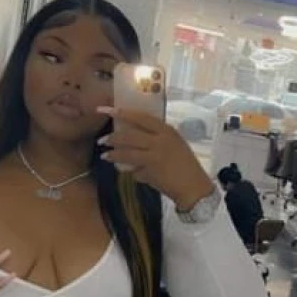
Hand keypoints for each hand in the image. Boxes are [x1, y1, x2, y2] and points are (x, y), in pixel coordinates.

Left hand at [97, 106, 214, 209]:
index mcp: (167, 131)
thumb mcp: (174, 143)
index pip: (141, 117)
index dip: (122, 113)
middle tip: (102, 140)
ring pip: (127, 153)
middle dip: (112, 138)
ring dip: (113, 155)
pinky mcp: (150, 173)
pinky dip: (131, 172)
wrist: (194, 186)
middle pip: (129, 136)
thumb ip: (156, 137)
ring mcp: (154, 157)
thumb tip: (133, 135)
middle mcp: (160, 141)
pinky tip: (131, 173)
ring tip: (105, 156)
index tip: (106, 110)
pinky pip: (134, 171)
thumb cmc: (186, 163)